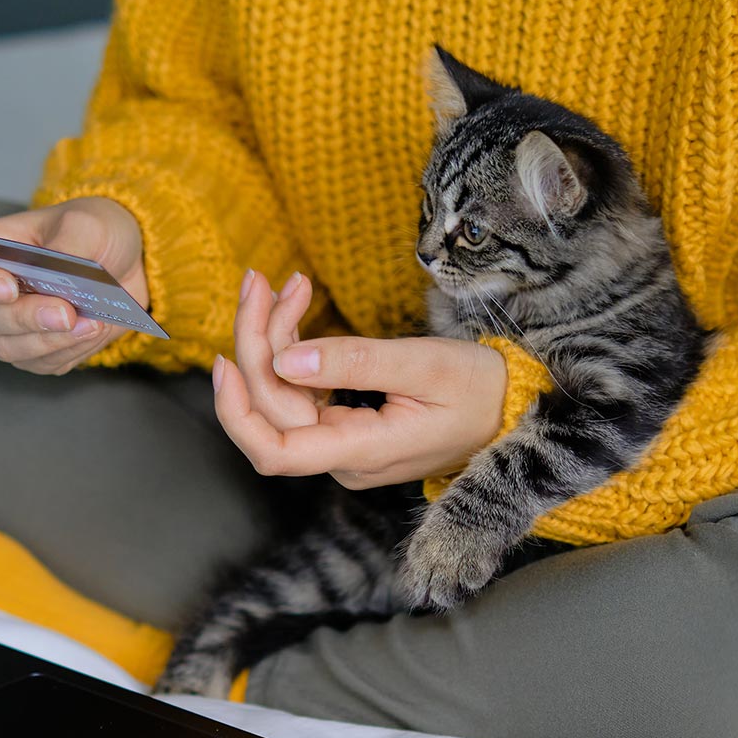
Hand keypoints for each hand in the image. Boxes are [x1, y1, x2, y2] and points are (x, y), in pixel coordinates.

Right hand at [0, 197, 147, 374]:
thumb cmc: (94, 232)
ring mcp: (7, 327)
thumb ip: (68, 247)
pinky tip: (93, 331)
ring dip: (48, 341)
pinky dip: (69, 351)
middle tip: (65, 312)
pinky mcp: (36, 352)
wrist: (127, 264)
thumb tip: (58, 281)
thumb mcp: (87, 224)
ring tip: (89, 323)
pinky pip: (42, 364)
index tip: (9, 287)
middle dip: (25, 318)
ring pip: (7, 348)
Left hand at [213, 269, 507, 487]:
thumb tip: (285, 359)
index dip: (237, 411)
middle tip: (261, 279)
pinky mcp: (344, 426)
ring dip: (272, 338)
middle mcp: (342, 457)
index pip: (275, 452)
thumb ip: (355, 363)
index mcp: (361, 452)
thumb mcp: (424, 365)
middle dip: (256, 341)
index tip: (224, 359)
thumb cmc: (480, 390)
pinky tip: (296, 308)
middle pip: (272, 407)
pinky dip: (292, 349)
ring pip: (282, 395)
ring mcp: (341, 445)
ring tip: (287, 284)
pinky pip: (301, 391)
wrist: (512, 409)